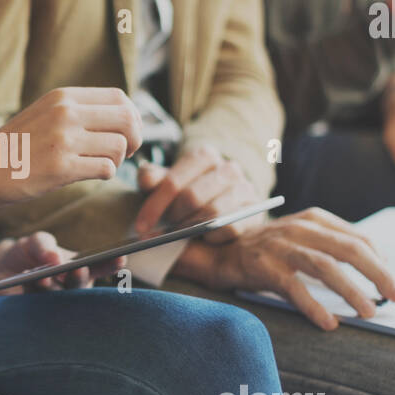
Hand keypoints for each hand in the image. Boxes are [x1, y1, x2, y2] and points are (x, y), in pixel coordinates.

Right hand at [0, 88, 142, 208]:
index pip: (120, 98)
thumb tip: (121, 117)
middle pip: (127, 119)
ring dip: (117, 160)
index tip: (125, 133)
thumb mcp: (44, 113)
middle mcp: (66, 113)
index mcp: (63, 97)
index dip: (132, 117)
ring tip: (98, 164)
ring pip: (120, 146)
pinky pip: (106, 169)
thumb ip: (76, 110)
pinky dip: (105, 174)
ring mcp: (64, 140)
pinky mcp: (61, 168)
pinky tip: (88, 174)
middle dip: (135, 139)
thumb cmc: (14, 146)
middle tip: (125, 152)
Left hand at [0, 232, 124, 294]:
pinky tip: (28, 279)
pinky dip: (32, 290)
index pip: (100, 267)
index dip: (112, 264)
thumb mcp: (36, 241)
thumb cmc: (27, 253)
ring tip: (43, 276)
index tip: (121, 257)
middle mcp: (71, 288)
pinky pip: (36, 303)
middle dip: (79, 277)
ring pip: (59, 297)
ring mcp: (54, 301)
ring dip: (52, 286)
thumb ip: (45, 244)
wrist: (0, 269)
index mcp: (80, 269)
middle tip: (78, 268)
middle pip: (81, 285)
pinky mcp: (34, 311)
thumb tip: (55, 258)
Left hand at [133, 144, 262, 243]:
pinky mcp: (254, 211)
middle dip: (172, 218)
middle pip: (192, 198)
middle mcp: (228, 168)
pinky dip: (212, 237)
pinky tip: (202, 238)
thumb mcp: (167, 183)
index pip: (173, 182)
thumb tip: (147, 180)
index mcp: (204, 156)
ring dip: (191, 229)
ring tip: (179, 235)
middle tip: (160, 233)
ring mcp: (244, 188)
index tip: (141, 226)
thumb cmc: (187, 192)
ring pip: (212, 213)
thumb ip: (152, 178)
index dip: (154, 205)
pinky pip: (230, 228)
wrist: (222, 201)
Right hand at [174, 208, 394, 330]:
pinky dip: (314, 307)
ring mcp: (280, 247)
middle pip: (349, 249)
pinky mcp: (263, 267)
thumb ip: (332, 246)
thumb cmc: (267, 250)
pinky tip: (328, 322)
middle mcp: (299, 228)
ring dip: (352, 291)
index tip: (394, 284)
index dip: (381, 262)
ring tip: (369, 312)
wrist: (219, 251)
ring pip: (326, 267)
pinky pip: (294, 288)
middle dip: (378, 274)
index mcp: (314, 219)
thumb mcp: (301, 238)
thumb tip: (378, 266)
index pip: (358, 238)